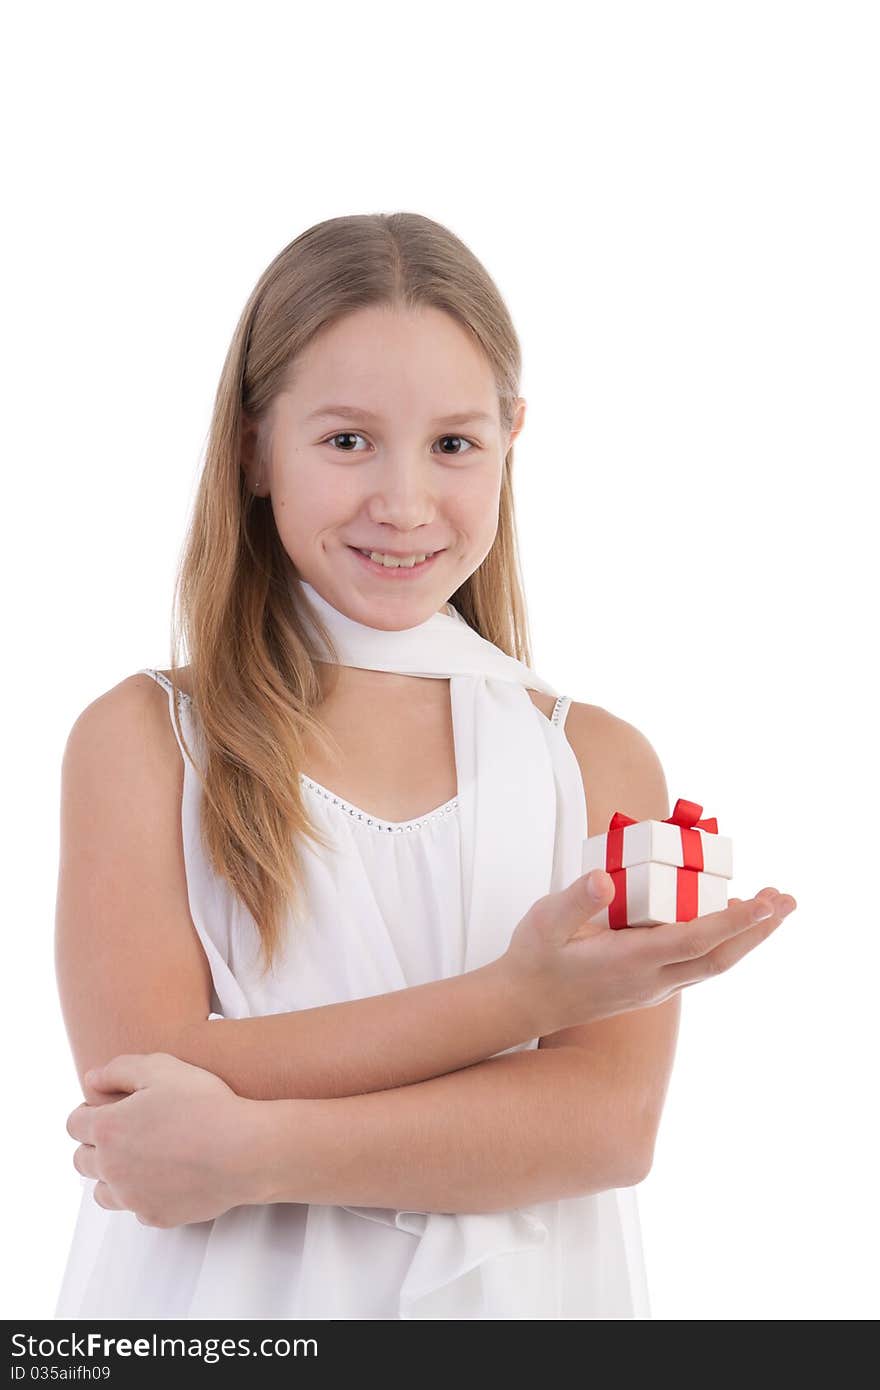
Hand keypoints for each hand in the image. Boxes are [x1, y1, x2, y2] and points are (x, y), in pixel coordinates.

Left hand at [65, 1052, 260, 1227]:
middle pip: (81, 1160)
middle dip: (96, 1145)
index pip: (74, 1124)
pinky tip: (167, 1176)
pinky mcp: (155, 1216)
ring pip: (102, 1191)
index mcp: (108, 1129)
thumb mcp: (162, 1067)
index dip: (87, 1113)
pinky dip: (143, 1194)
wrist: (244, 1151)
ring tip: (140, 1159)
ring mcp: (132, 1198)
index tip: (107, 1108)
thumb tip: (91, 1079)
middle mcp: (111, 1168)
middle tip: (125, 1132)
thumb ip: (119, 1069)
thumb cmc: (205, 1105)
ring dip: (112, 1175)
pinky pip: (135, 1207)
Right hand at [503, 869, 797, 1033]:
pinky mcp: (648, 986)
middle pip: (719, 957)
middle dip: (757, 930)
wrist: (523, 1004)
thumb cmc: (533, 960)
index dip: (735, 921)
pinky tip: (724, 921)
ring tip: (770, 907)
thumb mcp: (544, 922)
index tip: (766, 901)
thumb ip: (574, 900)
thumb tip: (602, 877)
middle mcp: (650, 980)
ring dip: (745, 937)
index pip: (695, 940)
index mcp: (630, 961)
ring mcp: (652, 987)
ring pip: (712, 964)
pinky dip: (720, 942)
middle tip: (786, 899)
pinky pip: (696, 964)